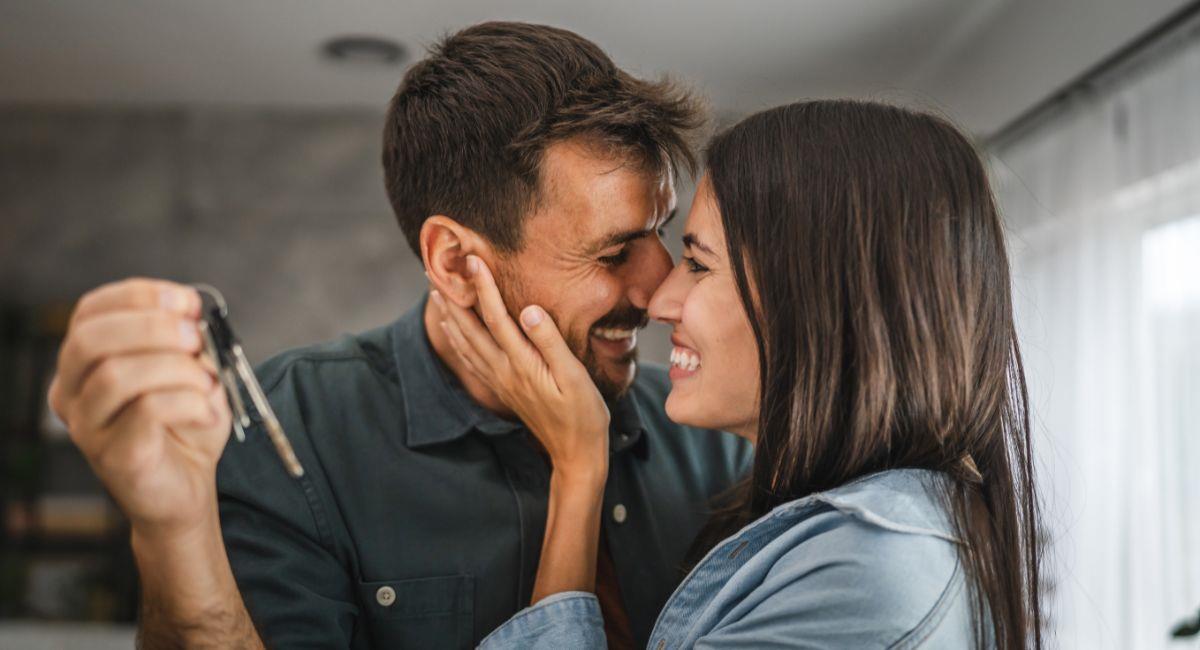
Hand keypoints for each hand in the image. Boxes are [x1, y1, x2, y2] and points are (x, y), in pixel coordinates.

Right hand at [48, 278, 232, 539]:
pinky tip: (207, 413)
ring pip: (116, 375)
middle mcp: (72, 392)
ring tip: (207, 384)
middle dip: (153, 328)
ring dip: (177, 369)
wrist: (189, 486)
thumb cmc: (185, 422)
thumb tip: (193, 318)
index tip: (188, 302)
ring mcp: (87, 427)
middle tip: (196, 339)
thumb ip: (188, 341)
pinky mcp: (114, 456)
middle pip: (91, 339)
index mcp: (85, 361)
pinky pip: (146, 412)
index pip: (90, 311)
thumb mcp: (192, 370)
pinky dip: (189, 402)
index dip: (140, 296)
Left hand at [432, 256, 609, 483]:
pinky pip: (472, 359)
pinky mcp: (503, 389)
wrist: (575, 453)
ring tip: (436, 293)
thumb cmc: (584, 414)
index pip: (497, 318)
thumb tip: (528, 310)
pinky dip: (457, 340)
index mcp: (522, 364)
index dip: (484, 287)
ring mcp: (501, 382)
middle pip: (470, 329)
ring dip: (450, 316)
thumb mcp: (575, 377)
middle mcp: (504, 371)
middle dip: (454, 298)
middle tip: (435, 270)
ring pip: (466, 343)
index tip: (473, 259)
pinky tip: (452, 330)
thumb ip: (551, 342)